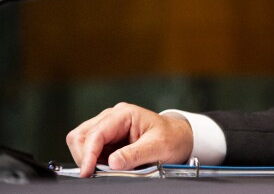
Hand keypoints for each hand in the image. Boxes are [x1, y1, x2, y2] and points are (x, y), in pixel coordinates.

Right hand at [66, 102, 192, 177]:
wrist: (179, 138)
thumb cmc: (172, 137)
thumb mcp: (159, 147)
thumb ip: (135, 154)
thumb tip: (112, 163)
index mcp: (124, 114)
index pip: (96, 133)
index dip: (88, 153)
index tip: (87, 171)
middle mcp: (112, 118)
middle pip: (81, 136)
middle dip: (85, 156)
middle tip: (96, 173)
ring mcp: (108, 128)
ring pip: (82, 143)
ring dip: (89, 159)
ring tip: (108, 168)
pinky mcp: (108, 140)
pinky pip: (91, 151)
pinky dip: (95, 162)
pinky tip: (109, 166)